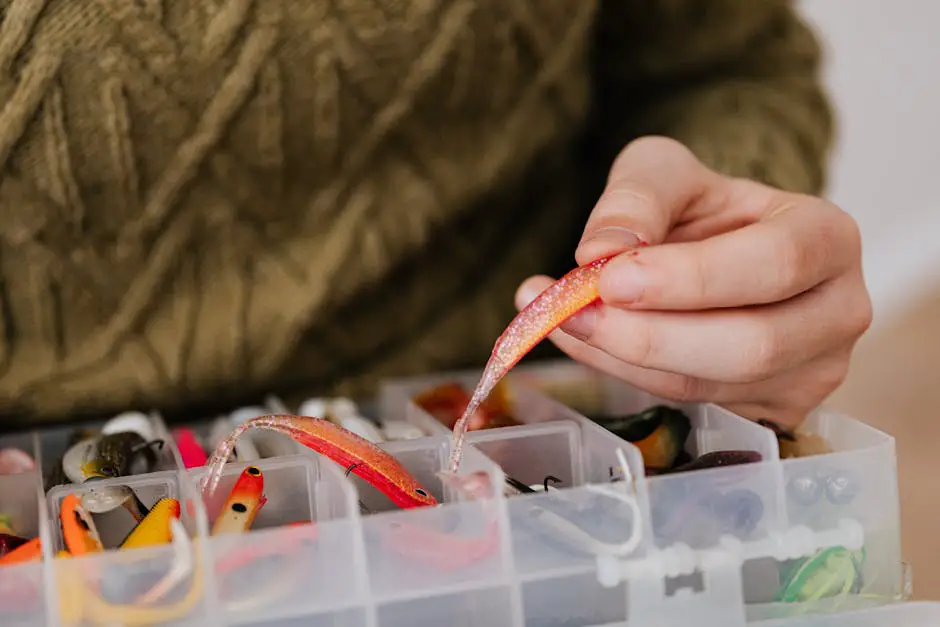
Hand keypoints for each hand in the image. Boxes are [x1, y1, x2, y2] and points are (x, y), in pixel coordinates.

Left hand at [515, 136, 871, 427]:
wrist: (715, 249)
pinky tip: (584, 339)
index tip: (612, 278)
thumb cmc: (701, 207)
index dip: (692, 279)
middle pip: (751, 345)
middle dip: (649, 336)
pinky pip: (688, 403)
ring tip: (559, 316)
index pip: (775, 264)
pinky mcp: (771, 411)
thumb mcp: (664, 172)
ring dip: (621, 357)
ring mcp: (810, 372)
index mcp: (827, 238)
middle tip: (570, 311)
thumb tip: (600, 252)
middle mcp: (837, 312)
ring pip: (710, 386)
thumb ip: (636, 198)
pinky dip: (623, 373)